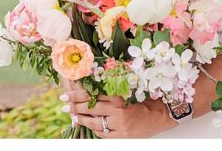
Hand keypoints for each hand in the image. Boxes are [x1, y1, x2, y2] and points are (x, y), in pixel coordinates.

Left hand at [60, 85, 175, 137]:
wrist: (157, 117)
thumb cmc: (141, 101)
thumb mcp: (124, 92)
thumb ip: (107, 90)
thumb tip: (87, 84)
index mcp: (118, 97)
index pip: (93, 95)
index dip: (78, 94)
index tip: (66, 93)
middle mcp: (118, 111)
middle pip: (91, 108)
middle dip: (75, 106)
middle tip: (64, 104)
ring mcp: (119, 126)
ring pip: (94, 123)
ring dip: (81, 119)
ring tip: (72, 115)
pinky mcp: (121, 137)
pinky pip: (102, 133)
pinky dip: (93, 128)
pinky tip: (86, 124)